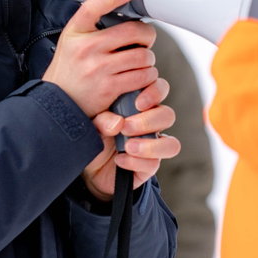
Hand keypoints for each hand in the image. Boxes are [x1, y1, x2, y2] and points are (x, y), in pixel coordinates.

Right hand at [43, 0, 158, 116]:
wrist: (57, 102)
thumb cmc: (69, 70)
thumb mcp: (71, 40)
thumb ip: (91, 27)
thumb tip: (120, 9)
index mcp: (76, 32)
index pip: (93, 7)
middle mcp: (86, 48)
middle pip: (132, 31)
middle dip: (147, 35)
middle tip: (145, 40)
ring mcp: (97, 68)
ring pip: (142, 56)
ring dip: (149, 59)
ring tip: (142, 61)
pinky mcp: (108, 87)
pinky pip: (141, 76)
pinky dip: (148, 76)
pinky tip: (141, 76)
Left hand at [81, 79, 179, 201]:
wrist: (86, 167)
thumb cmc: (92, 136)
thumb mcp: (92, 123)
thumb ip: (103, 119)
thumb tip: (118, 123)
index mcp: (140, 106)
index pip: (159, 89)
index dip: (155, 92)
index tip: (138, 103)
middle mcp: (151, 125)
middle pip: (168, 116)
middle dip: (148, 121)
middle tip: (126, 127)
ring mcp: (153, 147)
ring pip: (171, 144)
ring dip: (150, 145)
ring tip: (128, 147)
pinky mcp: (149, 167)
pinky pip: (153, 164)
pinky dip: (135, 162)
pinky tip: (119, 160)